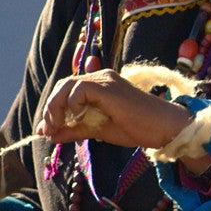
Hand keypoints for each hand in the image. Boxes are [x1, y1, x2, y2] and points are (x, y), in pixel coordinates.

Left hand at [39, 70, 199, 163]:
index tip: (46, 130)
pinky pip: (80, 90)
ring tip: (58, 127)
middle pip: (63, 85)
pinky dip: (71, 105)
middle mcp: (100, 76)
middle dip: (50, 109)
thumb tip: (49, 135)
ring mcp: (104, 79)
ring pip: (67, 85)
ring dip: (56, 108)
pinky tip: (77, 120)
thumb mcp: (97, 130)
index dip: (52, 109)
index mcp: (98, 84)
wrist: (164, 128)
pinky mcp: (108, 87)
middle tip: (49, 130)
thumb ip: (74, 129)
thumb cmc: (137, 128)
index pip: (66, 90)